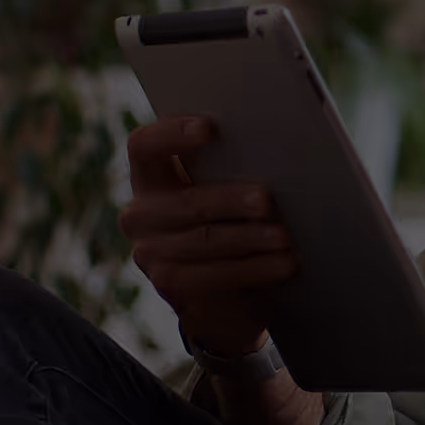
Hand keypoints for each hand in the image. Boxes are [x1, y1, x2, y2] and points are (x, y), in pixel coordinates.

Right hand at [119, 116, 296, 356]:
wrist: (220, 297)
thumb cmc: (227, 225)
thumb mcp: (218, 194)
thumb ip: (224, 169)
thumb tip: (271, 148)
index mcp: (149, 178)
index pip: (144, 146)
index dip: (171, 133)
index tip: (210, 128)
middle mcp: (140, 214)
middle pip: (186, 202)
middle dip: (230, 200)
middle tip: (266, 200)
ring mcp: (150, 253)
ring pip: (205, 240)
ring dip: (250, 238)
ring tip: (284, 236)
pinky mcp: (170, 286)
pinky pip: (215, 275)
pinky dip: (255, 269)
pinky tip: (283, 264)